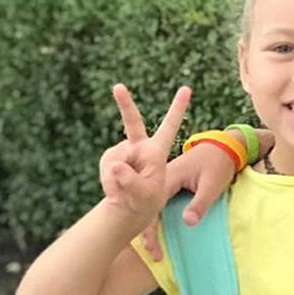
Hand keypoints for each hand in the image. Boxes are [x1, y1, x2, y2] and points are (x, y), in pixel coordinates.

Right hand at [98, 84, 189, 225]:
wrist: (129, 207)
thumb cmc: (146, 200)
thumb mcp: (145, 194)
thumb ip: (131, 181)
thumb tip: (116, 166)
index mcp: (158, 150)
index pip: (170, 126)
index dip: (178, 108)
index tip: (187, 89)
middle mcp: (140, 146)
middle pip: (132, 122)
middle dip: (124, 103)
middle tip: (118, 87)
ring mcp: (123, 150)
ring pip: (115, 160)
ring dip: (116, 180)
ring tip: (125, 192)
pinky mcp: (110, 158)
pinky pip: (106, 168)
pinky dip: (108, 183)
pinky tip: (115, 191)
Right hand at [137, 136, 237, 260]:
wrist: (223, 146)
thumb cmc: (218, 163)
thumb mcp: (212, 184)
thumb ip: (200, 203)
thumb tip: (187, 223)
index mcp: (168, 177)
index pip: (152, 207)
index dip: (150, 230)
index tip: (152, 249)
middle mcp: (161, 179)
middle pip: (148, 209)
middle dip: (148, 232)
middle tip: (153, 254)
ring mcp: (164, 181)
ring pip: (152, 207)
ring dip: (152, 226)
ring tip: (153, 248)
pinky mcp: (170, 183)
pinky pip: (159, 202)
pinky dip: (158, 217)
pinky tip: (159, 231)